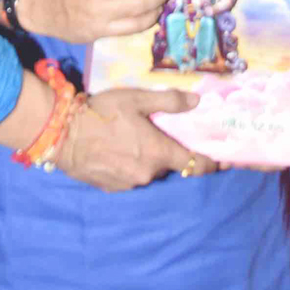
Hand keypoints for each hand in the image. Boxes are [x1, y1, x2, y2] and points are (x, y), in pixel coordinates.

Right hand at [56, 88, 216, 190]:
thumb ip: (168, 101)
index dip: (211, 163)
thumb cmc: (102, 112)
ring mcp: (130, 184)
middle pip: (169, 165)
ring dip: (147, 158)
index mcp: (158, 152)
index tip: (226, 161)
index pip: (195, 164)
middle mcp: (148, 173)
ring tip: (131, 138)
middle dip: (167, 151)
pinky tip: (117, 150)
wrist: (63, 134)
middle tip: (157, 133)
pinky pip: (131, 177)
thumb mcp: (136, 99)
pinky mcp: (113, 189)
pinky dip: (130, 165)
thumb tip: (196, 102)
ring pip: (149, 171)